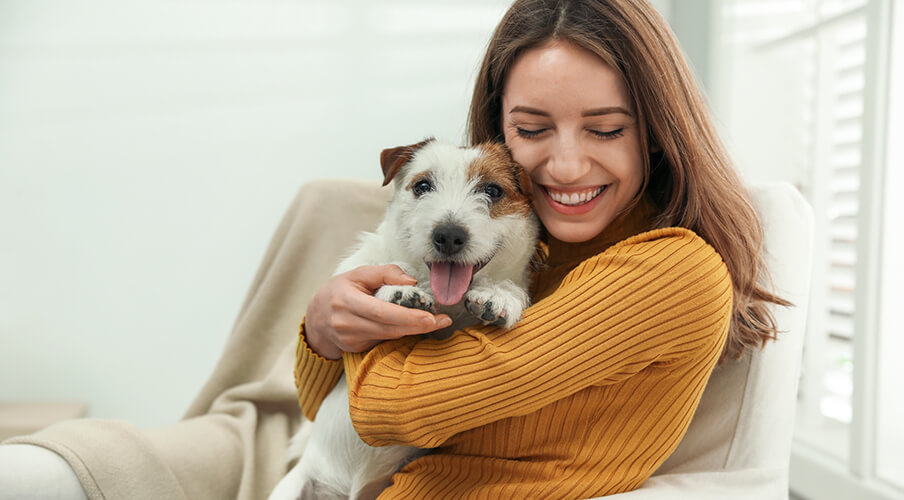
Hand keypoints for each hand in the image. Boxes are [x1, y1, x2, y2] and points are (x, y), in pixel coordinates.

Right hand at [304, 265, 452, 359]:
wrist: (316, 317)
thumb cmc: (340, 291)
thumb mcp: (357, 274)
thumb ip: (385, 273)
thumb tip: (411, 281)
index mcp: (346, 301)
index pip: (381, 312)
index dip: (407, 317)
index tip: (430, 317)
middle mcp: (346, 323)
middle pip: (389, 328)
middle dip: (418, 326)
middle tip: (443, 321)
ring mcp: (350, 340)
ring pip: (389, 336)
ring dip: (413, 330)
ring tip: (435, 322)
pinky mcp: (356, 349)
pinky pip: (383, 341)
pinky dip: (399, 334)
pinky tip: (412, 326)